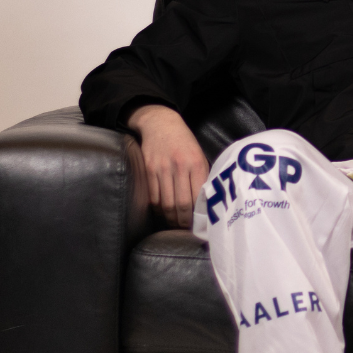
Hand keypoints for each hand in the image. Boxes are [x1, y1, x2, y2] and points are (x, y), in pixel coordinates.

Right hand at [127, 104, 209, 227]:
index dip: (198, 214)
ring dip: (170, 218)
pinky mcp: (148, 170)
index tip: (199, 223)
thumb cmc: (184, 142)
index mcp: (196, 163)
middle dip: (184, 221)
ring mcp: (161, 168)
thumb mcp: (199, 155)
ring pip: (166, 203)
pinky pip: (153, 196)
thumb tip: (205, 202)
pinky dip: (158, 209)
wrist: (160, 123)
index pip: (198, 196)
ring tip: (175, 224)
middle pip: (181, 204)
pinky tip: (163, 213)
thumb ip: (202, 176)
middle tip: (186, 228)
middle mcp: (179, 166)